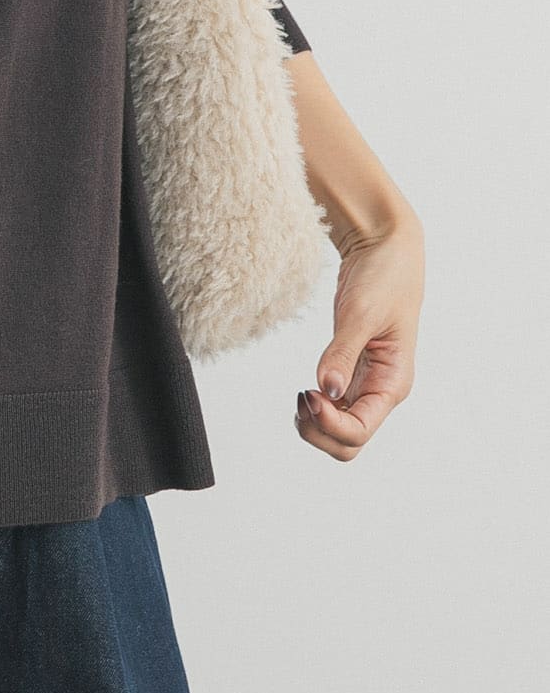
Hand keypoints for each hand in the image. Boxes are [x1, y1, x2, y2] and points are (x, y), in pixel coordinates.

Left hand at [295, 216, 423, 460]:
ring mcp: (366, 383)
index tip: (307, 391)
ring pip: (339, 430)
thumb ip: (342, 353)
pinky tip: (305, 389)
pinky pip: (334, 408)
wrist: (385, 250)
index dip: (329, 423)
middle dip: (319, 432)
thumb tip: (328, 391)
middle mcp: (381, 391)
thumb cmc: (383, 278)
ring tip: (300, 394)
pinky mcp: (351, 370)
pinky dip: (316, 409)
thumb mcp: (361, 314)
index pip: (359, 431)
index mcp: (393, 384)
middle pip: (349, 442)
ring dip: (315, 424)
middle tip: (300, 397)